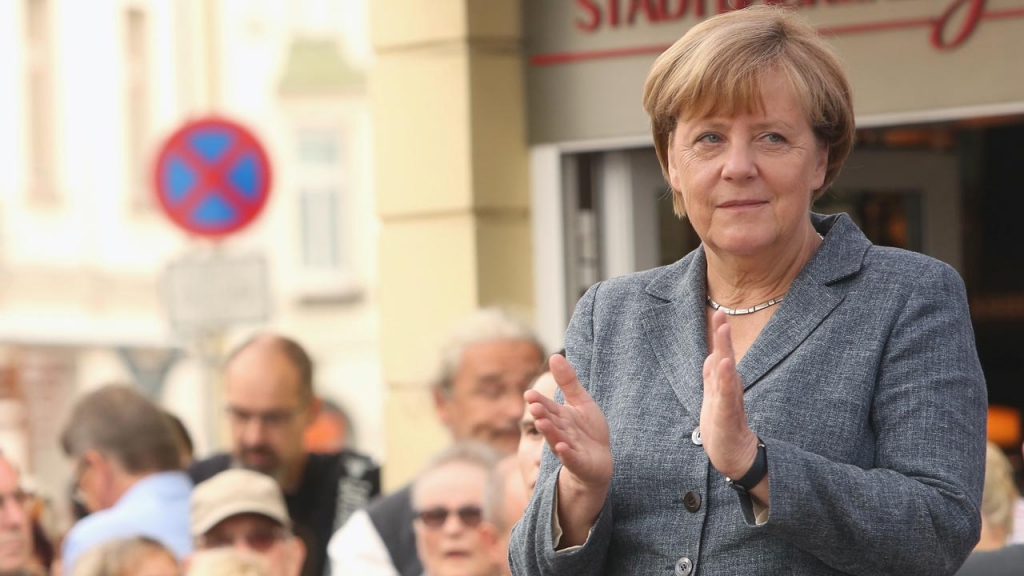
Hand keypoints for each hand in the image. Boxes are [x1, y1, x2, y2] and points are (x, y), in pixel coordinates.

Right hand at [525, 354, 612, 490]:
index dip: (538, 401)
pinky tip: (562, 448)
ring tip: (542, 423)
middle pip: (550, 422)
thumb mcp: (581, 402)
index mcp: (560, 417)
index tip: (529, 394)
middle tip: (534, 406)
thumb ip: (568, 381)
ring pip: (557, 439)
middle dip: (541, 415)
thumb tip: (554, 355)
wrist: (599, 460)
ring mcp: (568, 448)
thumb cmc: (587, 431)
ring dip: (549, 432)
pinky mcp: (579, 463)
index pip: (547, 406)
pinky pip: (572, 459)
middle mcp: (561, 432)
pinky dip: (567, 454)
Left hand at [701, 311, 760, 481]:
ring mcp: (728, 402)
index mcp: (723, 385)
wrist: (734, 458)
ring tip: (723, 331)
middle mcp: (728, 389)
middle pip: (725, 358)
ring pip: (726, 373)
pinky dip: (726, 380)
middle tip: (721, 313)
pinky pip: (726, 395)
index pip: (721, 355)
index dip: (720, 335)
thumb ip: (714, 377)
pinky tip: (725, 366)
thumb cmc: (724, 428)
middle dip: (722, 336)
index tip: (719, 313)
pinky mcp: (727, 416)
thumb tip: (713, 356)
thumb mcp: (715, 398)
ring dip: (724, 351)